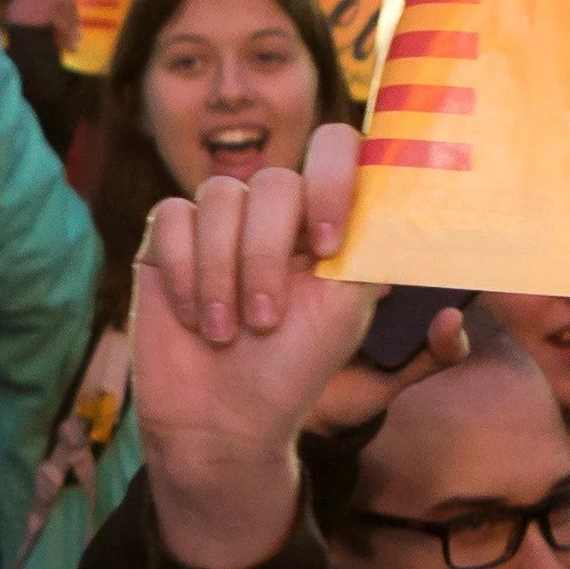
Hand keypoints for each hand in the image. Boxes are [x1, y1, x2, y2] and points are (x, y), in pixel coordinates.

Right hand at [126, 125, 374, 568]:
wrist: (222, 419)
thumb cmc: (292, 370)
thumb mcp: (348, 311)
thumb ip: (369, 249)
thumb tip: (399, 199)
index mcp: (323, 218)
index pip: (336, 149)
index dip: (333, 181)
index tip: (326, 245)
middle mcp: (273, 211)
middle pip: (274, 181)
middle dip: (267, 256)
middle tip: (266, 320)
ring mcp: (219, 221)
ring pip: (220, 196)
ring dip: (223, 272)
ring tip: (226, 330)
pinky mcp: (169, 238)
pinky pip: (173, 217)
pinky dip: (185, 272)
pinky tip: (194, 316)